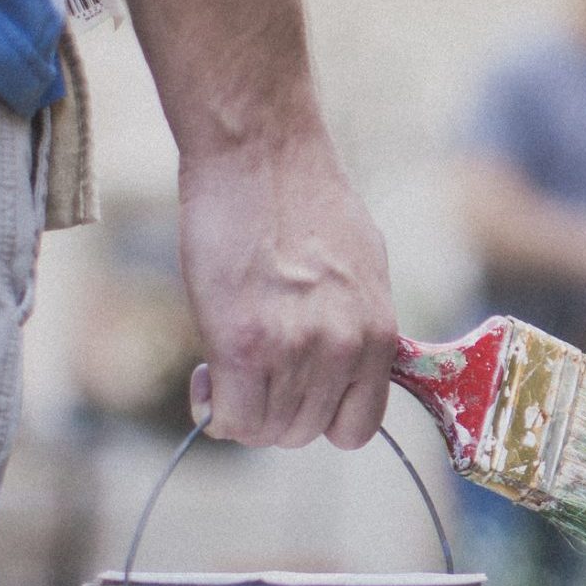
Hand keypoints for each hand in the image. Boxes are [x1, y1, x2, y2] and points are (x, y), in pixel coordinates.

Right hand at [177, 138, 398, 449]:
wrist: (260, 154)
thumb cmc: (303, 199)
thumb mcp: (361, 270)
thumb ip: (355, 327)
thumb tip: (338, 363)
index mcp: (379, 335)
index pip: (357, 427)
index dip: (318, 418)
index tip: (293, 393)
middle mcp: (345, 350)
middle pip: (304, 432)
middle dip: (272, 412)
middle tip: (247, 372)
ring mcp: (297, 351)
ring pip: (266, 430)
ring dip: (240, 408)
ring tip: (225, 363)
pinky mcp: (244, 345)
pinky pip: (231, 418)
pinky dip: (214, 408)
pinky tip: (207, 373)